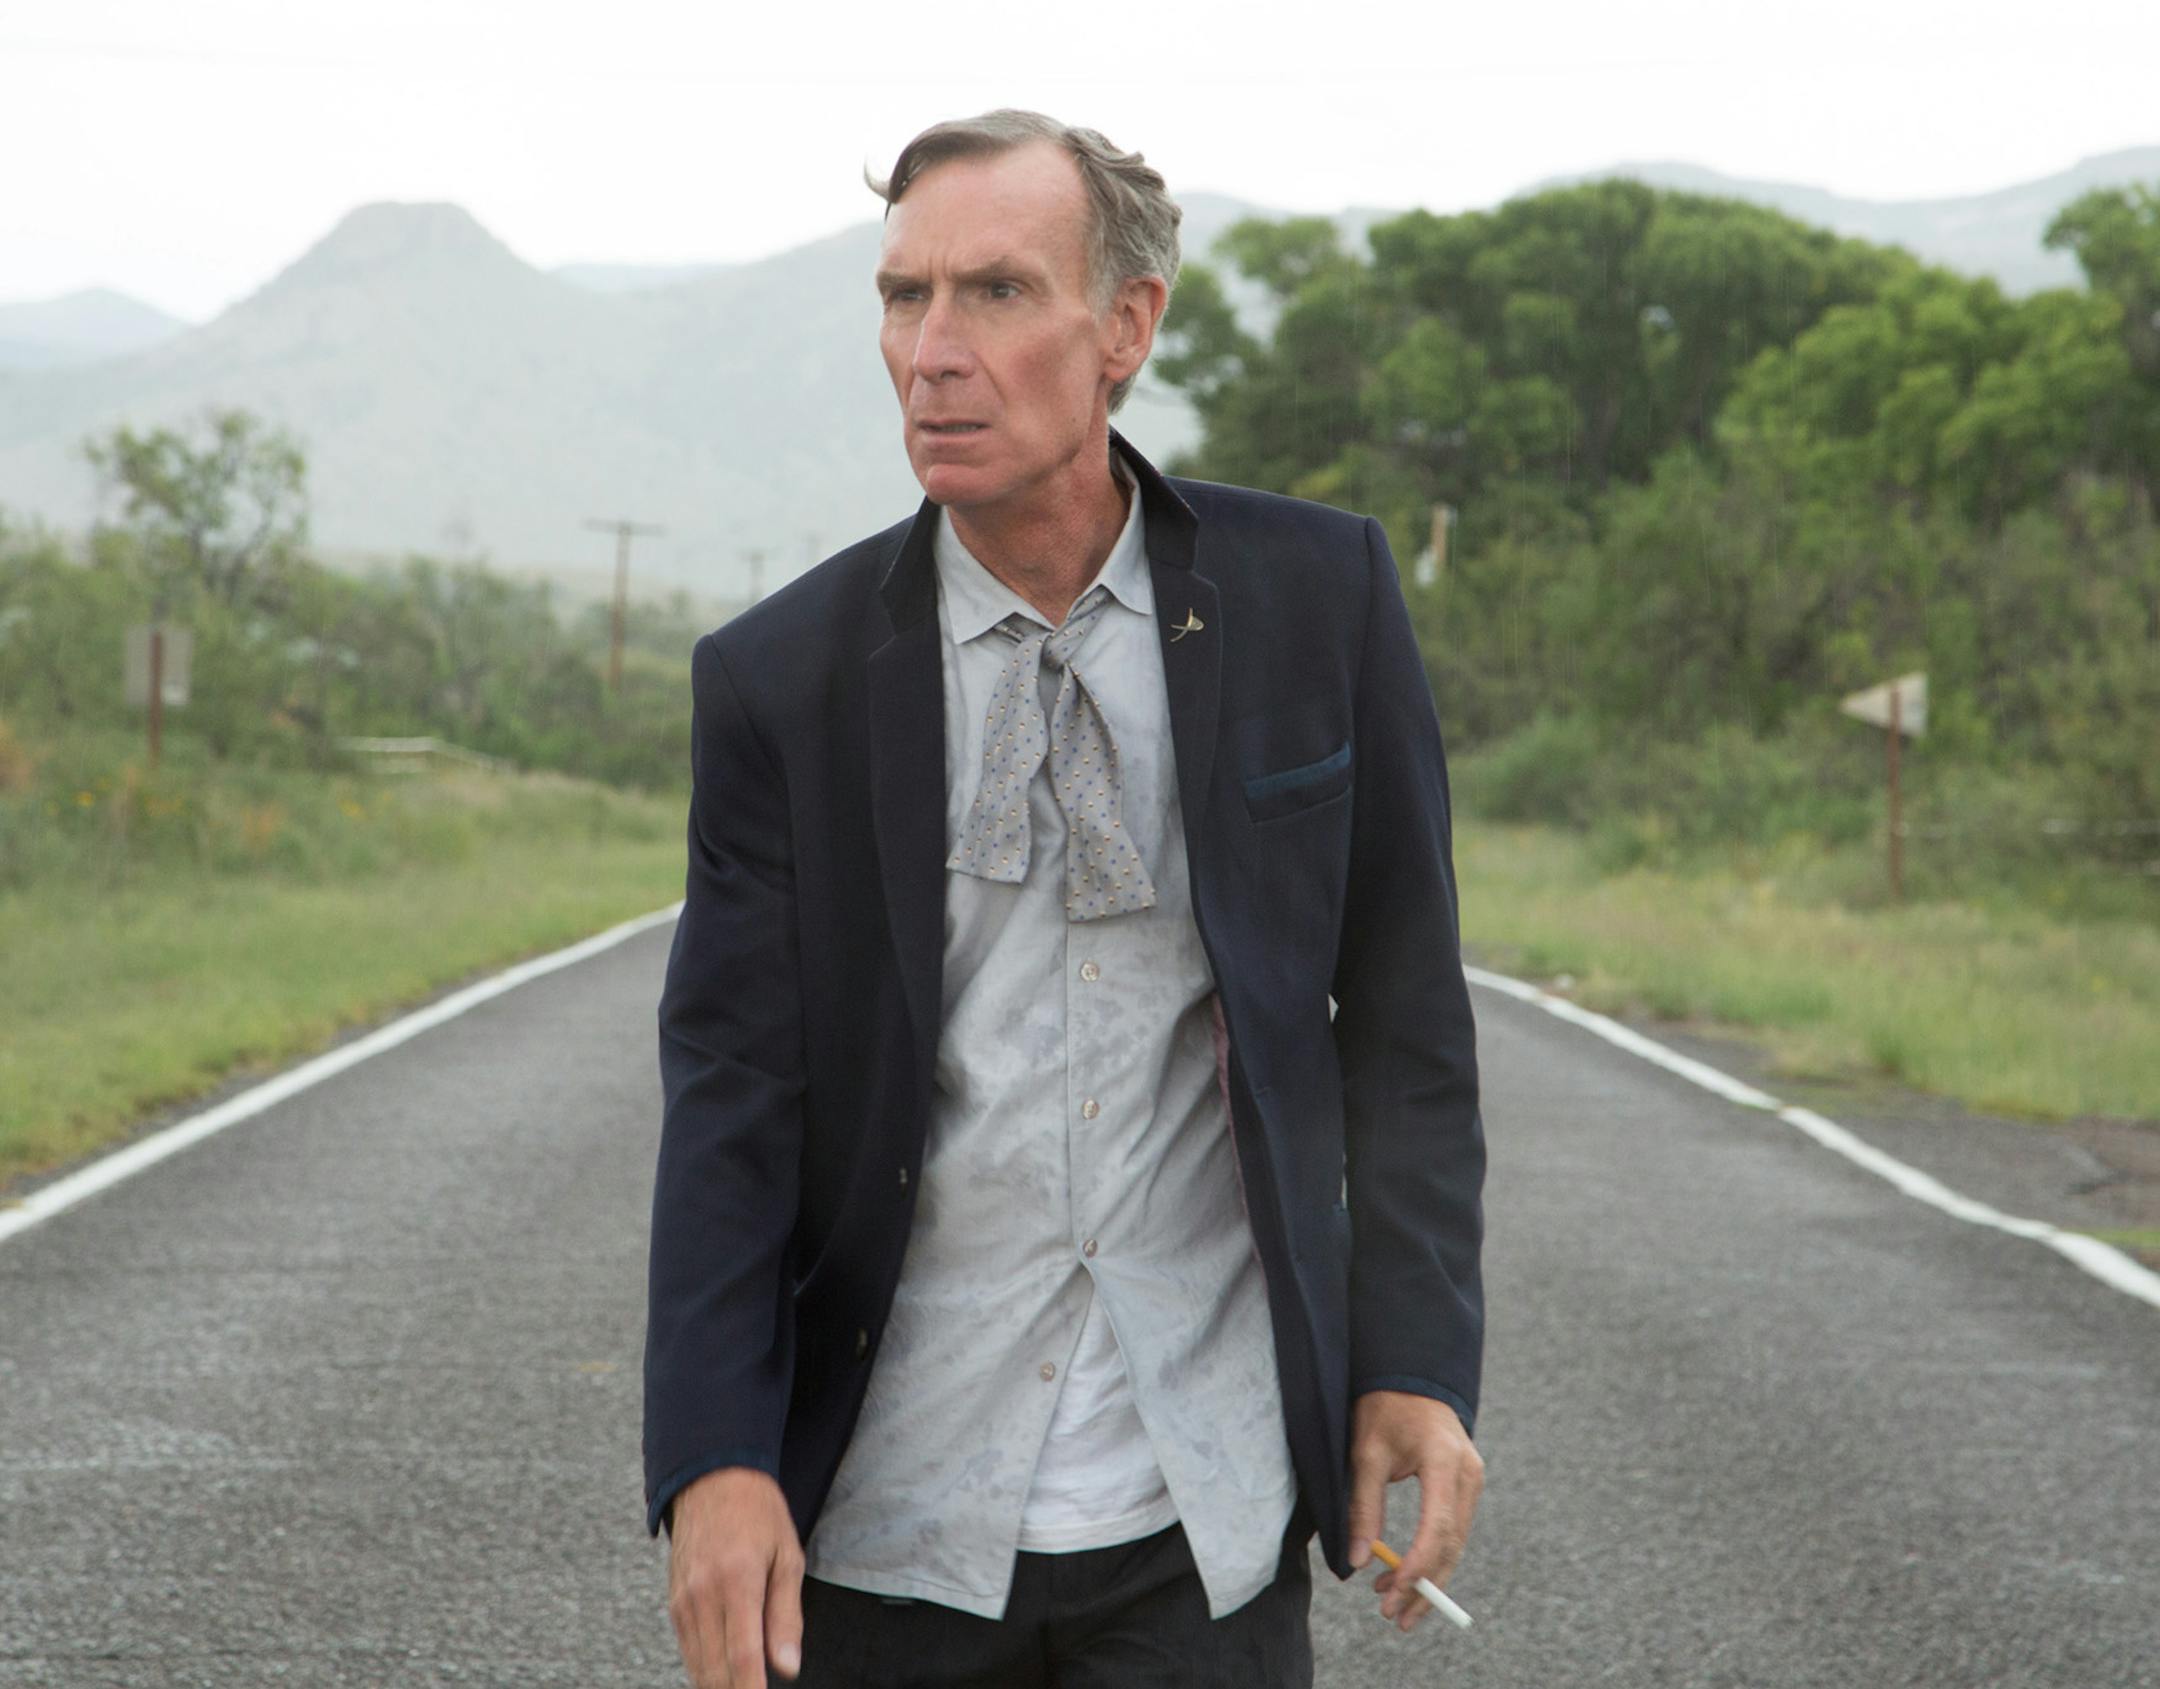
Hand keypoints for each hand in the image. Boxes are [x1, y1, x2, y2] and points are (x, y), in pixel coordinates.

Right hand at [667, 1467, 805, 1687]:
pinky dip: (706, 1668)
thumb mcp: (787, 1557)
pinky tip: (726, 1671)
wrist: (711, 1478)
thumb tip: (787, 1669)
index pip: (743, 1657)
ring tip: (747, 1681)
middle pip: (717, 1671)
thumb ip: (786, 1617)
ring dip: (721, 1683)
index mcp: (738, 1581)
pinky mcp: (674, 1603)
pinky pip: (688, 1650)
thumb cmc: (758, 1514)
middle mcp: (703, 1595)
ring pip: (699, 1667)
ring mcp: (683, 1601)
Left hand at [1346, 1389, 1482, 1631]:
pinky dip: (1429, 1557)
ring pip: (1454, 1544)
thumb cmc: (1384, 1408)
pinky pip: (1451, 1532)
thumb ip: (1364, 1506)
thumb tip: (1357, 1561)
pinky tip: (1401, 1576)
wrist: (1411, 1377)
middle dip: (1423, 1585)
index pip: (1438, 1527)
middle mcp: (1468, 1475)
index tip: (1394, 1591)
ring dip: (1426, 1577)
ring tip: (1391, 1605)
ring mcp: (1471, 1482)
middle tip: (1392, 1616)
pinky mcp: (1465, 1488)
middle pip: (1451, 1545)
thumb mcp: (1365, 1452)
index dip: (1418, 1564)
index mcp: (1445, 1460)